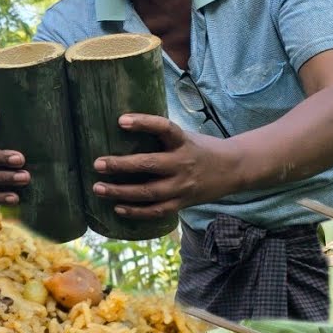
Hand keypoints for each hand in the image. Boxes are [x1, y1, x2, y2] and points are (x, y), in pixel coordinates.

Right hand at [0, 107, 29, 204]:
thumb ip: (12, 116)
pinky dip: (1, 197)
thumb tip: (0, 115)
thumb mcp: (13, 124)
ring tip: (26, 178)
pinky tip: (16, 199)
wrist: (12, 153)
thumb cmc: (14, 137)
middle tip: (21, 159)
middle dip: (0, 158)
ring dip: (6, 178)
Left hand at [91, 114, 242, 219]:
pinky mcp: (183, 203)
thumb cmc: (201, 148)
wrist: (234, 169)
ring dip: (121, 192)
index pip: (165, 128)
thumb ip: (160, 136)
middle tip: (97, 164)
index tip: (121, 120)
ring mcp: (183, 186)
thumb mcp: (185, 136)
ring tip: (98, 188)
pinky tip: (117, 208)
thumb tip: (121, 129)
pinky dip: (136, 211)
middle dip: (121, 165)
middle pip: (150, 165)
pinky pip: (157, 211)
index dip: (144, 123)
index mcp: (184, 142)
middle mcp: (183, 164)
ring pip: (149, 192)